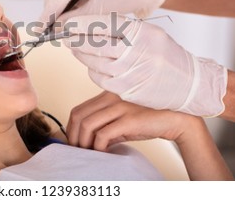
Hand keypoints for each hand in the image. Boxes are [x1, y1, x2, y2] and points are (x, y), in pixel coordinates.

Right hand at [39, 0, 167, 25]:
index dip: (49, 12)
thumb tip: (54, 29)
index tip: (40, 28)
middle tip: (45, 30)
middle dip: (49, 10)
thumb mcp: (100, 12)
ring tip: (52, 25)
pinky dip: (61, 1)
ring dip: (54, 6)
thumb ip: (75, 19)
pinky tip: (61, 15)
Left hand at [64, 14, 226, 116]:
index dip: (81, 24)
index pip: (102, 25)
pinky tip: (93, 65)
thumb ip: (123, 30)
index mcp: (140, 33)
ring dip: (80, 55)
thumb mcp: (149, 33)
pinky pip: (98, 78)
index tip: (68, 23)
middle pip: (93, 44)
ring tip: (75, 49)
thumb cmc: (165, 55)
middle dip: (75, 40)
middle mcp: (133, 52)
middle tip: (65, 37)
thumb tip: (90, 26)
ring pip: (92, 62)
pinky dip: (92, 70)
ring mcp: (128, 73)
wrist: (188, 84)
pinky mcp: (125, 89)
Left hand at [67, 91, 190, 150]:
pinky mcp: (129, 119)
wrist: (177, 118)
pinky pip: (103, 134)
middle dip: (73, 136)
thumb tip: (86, 141)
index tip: (72, 142)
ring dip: (83, 142)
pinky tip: (101, 152)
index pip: (78, 110)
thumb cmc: (148, 120)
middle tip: (77, 150)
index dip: (70, 128)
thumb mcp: (122, 120)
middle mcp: (111, 97)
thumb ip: (104, 126)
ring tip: (88, 152)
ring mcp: (120, 107)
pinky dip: (97, 146)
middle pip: (79, 116)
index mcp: (107, 95)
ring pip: (87, 124)